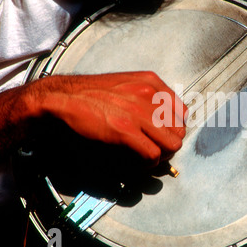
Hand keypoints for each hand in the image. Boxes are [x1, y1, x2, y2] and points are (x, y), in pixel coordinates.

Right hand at [26, 71, 187, 165]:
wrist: (63, 97)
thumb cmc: (93, 94)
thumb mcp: (128, 84)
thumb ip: (149, 97)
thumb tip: (166, 120)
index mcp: (152, 83)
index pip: (183, 114)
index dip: (174, 130)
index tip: (163, 137)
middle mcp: (149, 95)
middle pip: (180, 132)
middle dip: (169, 145)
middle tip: (156, 150)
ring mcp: (138, 113)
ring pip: (172, 145)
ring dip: (161, 156)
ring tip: (147, 156)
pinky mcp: (125, 131)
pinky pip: (153, 155)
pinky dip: (148, 164)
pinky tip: (137, 161)